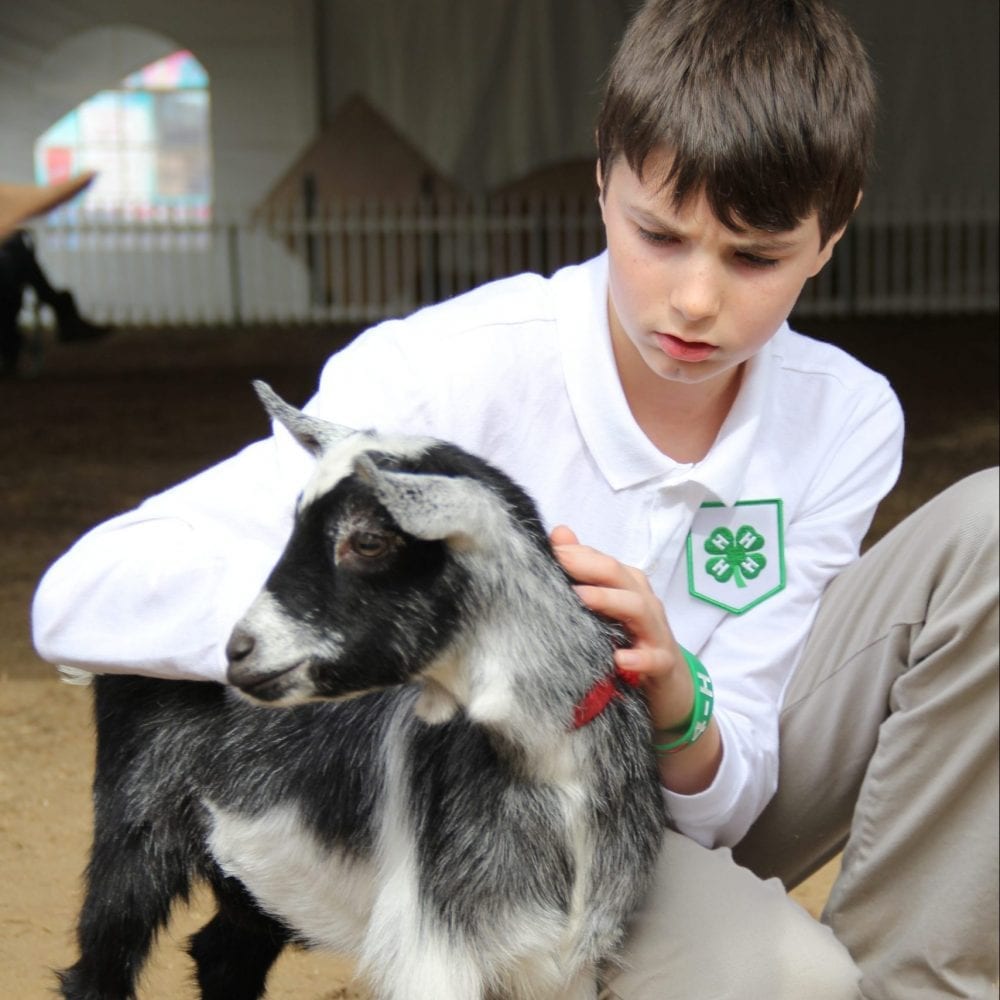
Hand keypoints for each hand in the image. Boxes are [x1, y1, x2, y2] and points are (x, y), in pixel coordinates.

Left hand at [550, 524, 723, 792]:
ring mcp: (655, 633)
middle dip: (589, 566)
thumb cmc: (632, 642)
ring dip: (610, 601)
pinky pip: (654, 658)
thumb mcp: (608, 609)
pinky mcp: (664, 665)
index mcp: (628, 586)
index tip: (548, 546)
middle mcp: (643, 603)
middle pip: (619, 577)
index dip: (576, 553)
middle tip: (560, 561)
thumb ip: (585, 571)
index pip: (602, 562)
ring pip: (638, 608)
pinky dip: (639, 657)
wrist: (672, 690)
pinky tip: (619, 659)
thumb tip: (559, 533)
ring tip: (581, 598)